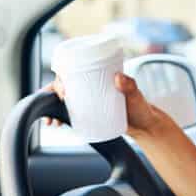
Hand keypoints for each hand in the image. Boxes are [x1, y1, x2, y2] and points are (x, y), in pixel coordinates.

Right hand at [42, 71, 164, 137]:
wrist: (144, 126)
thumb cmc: (141, 107)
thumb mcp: (136, 96)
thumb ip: (130, 86)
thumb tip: (119, 78)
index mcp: (97, 74)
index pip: (72, 70)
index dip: (61, 77)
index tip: (64, 91)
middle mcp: (88, 84)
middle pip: (63, 84)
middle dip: (51, 95)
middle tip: (54, 110)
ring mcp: (87, 98)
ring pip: (62, 99)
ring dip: (51, 107)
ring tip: (51, 121)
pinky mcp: (87, 111)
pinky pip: (68, 111)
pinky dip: (58, 116)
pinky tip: (54, 123)